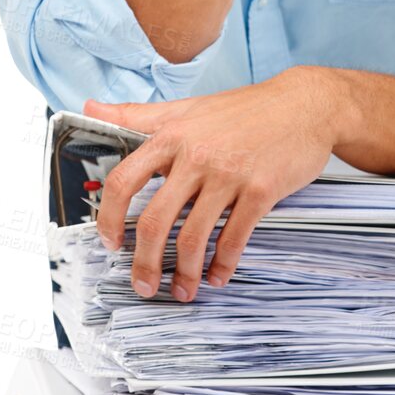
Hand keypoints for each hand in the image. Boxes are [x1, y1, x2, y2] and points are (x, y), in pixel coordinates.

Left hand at [82, 67, 337, 300]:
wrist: (306, 104)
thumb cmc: (246, 108)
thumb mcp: (187, 106)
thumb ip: (137, 114)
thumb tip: (89, 108)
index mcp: (172, 136)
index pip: (123, 181)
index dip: (109, 218)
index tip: (111, 242)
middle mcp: (196, 155)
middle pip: (154, 221)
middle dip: (144, 263)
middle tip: (144, 285)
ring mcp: (229, 175)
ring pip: (193, 238)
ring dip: (184, 274)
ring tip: (182, 290)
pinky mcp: (261, 191)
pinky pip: (234, 239)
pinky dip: (223, 266)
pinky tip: (218, 275)